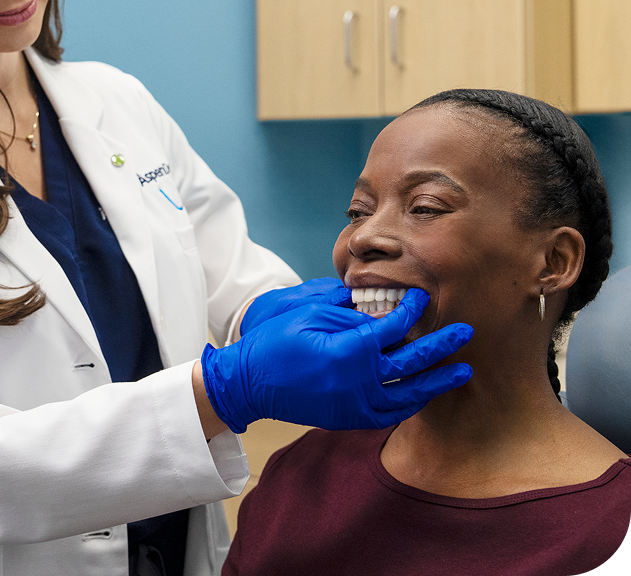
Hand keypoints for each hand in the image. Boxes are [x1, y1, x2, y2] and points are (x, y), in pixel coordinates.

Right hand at [201, 288, 472, 432]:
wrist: (249, 384)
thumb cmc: (274, 343)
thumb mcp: (307, 314)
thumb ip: (346, 312)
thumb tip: (378, 307)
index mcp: (347, 351)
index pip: (392, 327)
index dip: (411, 310)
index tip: (423, 297)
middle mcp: (358, 382)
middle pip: (412, 363)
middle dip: (441, 347)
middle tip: (466, 333)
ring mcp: (355, 405)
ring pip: (409, 395)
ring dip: (437, 381)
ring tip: (461, 371)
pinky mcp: (349, 418)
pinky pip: (391, 414)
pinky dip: (412, 404)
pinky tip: (426, 394)